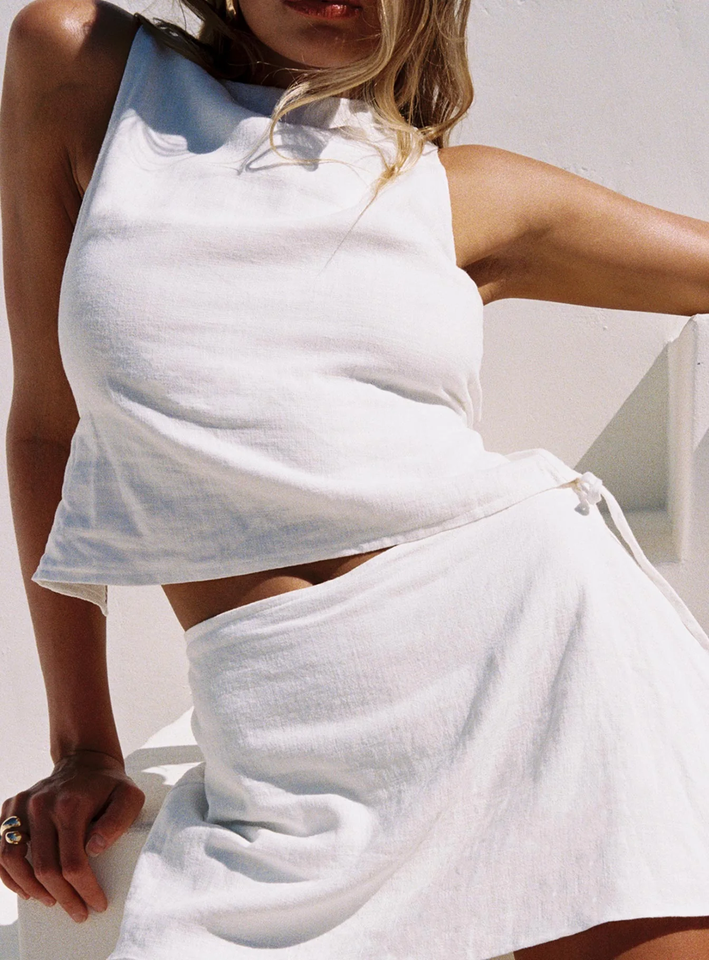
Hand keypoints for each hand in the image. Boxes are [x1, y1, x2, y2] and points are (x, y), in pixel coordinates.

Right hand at [0, 751, 144, 921]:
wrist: (85, 760)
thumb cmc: (110, 785)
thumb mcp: (129, 797)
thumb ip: (118, 822)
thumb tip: (94, 848)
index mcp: (70, 805)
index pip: (72, 862)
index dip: (84, 890)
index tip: (96, 904)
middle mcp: (40, 805)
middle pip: (45, 868)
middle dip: (63, 897)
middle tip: (78, 912)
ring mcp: (21, 805)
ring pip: (13, 860)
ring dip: (31, 889)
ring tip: (52, 901)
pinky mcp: (10, 807)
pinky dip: (9, 874)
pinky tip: (27, 888)